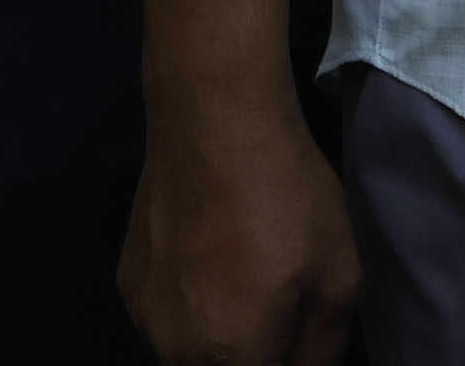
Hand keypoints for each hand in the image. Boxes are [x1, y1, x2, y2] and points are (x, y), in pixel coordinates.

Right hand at [117, 87, 356, 365]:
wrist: (212, 122)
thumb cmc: (286, 201)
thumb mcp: (337, 283)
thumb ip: (320, 354)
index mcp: (230, 358)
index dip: (284, 363)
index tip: (293, 336)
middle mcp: (174, 351)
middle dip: (254, 355)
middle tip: (279, 309)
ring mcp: (143, 318)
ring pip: (190, 354)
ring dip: (220, 341)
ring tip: (244, 282)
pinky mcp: (127, 284)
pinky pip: (166, 321)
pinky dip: (191, 310)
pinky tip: (210, 263)